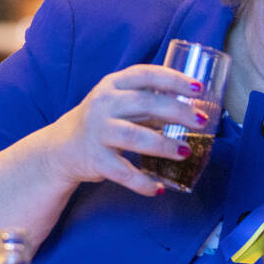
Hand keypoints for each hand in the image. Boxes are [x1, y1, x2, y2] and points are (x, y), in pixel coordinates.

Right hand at [41, 63, 209, 195]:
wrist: (62, 147)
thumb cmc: (104, 121)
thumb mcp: (121, 102)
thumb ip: (151, 102)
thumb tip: (193, 110)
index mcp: (113, 84)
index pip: (146, 75)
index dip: (173, 80)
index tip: (198, 88)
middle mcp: (103, 104)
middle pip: (144, 104)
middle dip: (177, 112)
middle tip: (201, 122)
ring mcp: (97, 131)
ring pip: (134, 136)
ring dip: (163, 145)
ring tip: (185, 152)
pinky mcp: (94, 159)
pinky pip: (122, 172)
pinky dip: (142, 182)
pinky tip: (158, 188)